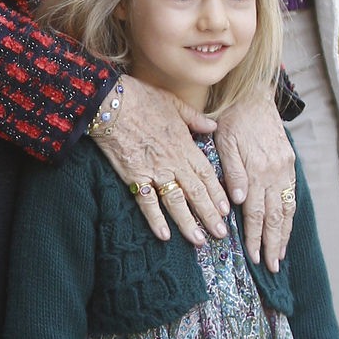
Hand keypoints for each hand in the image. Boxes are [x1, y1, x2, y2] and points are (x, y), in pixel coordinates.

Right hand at [91, 76, 227, 246]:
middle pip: (196, 192)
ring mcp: (154, 171)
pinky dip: (156, 219)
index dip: (218, 193)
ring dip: (189, 222)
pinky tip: (164, 235)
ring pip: (176, 201)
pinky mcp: (134, 177)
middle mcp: (173, 161)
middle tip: (221, 234)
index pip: (206, 174)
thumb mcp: (174, 103)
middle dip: (210, 214)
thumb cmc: (142, 99)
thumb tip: (212, 127)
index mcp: (184, 144)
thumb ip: (195, 118)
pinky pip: (147, 202)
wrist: (111, 103)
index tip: (227, 210)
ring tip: (199, 240)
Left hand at [216, 91, 295, 271]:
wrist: (254, 97)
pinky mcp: (288, 164)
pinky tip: (286, 229)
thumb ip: (232, 173)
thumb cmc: (233, 121)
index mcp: (256, 171)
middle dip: (272, 243)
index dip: (254, 237)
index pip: (254, 213)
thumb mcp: (225, 143)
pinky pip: (291, 195)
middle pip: (273, 216)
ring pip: (286, 208)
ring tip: (280, 255)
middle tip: (272, 266)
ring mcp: (283, 169)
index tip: (253, 257)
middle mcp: (273, 173)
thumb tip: (238, 200)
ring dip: (283, 234)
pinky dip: (289, 216)